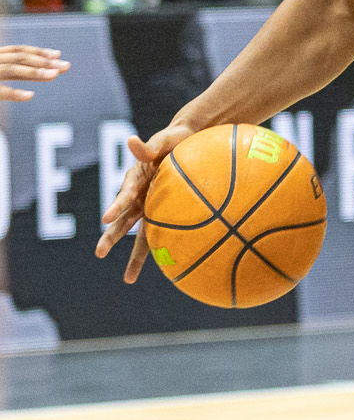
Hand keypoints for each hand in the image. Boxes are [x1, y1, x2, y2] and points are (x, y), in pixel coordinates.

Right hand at [0, 44, 67, 99]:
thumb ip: (11, 72)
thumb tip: (43, 70)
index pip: (17, 51)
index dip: (38, 52)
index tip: (58, 54)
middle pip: (19, 58)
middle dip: (44, 61)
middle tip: (66, 66)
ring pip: (11, 69)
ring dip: (35, 71)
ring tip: (55, 74)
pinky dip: (14, 93)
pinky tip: (30, 95)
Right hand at [96, 122, 193, 283]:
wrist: (187, 143)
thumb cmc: (173, 142)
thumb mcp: (162, 141)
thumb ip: (147, 146)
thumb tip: (131, 140)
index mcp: (135, 180)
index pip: (124, 196)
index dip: (116, 206)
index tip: (106, 218)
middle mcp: (139, 198)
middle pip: (123, 221)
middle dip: (111, 237)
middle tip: (100, 252)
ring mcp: (151, 209)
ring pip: (140, 236)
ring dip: (134, 257)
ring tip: (128, 279)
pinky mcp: (165, 214)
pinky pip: (162, 235)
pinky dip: (163, 252)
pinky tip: (168, 270)